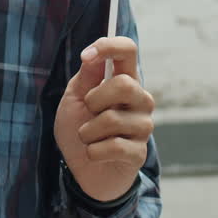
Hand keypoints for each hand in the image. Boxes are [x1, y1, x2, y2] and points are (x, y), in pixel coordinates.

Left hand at [53, 36, 154, 201]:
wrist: (81, 170)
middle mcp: (140, 100)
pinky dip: (93, 151)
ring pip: (112, 119)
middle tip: (88, 111)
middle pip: (125, 84)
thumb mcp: (74, 99)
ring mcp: (143, 126)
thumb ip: (85, 78)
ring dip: (88, 131)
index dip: (110, 46)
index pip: (128, 51)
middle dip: (95, 99)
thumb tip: (93, 55)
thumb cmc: (79, 129)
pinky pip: (113, 146)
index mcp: (123, 80)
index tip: (87, 55)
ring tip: (89, 137)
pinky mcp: (140, 153)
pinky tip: (96, 154)